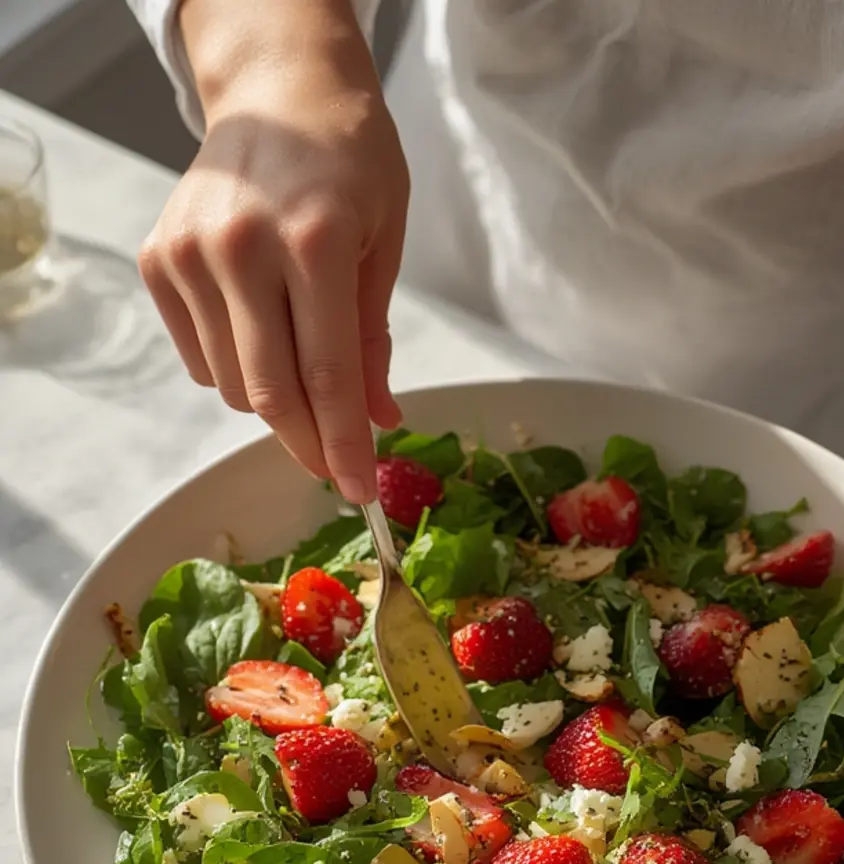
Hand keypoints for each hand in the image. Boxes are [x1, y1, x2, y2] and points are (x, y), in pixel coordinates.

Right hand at [138, 2, 407, 500]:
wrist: (278, 92)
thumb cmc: (349, 161)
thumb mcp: (384, 241)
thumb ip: (374, 337)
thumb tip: (378, 421)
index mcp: (315, 239)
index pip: (327, 375)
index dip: (343, 445)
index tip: (360, 491)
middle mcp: (243, 246)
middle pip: (270, 392)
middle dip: (308, 444)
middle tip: (336, 467)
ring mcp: (190, 252)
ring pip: (231, 385)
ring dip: (273, 402)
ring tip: (302, 367)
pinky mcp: (158, 259)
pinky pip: (199, 359)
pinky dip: (233, 369)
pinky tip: (260, 330)